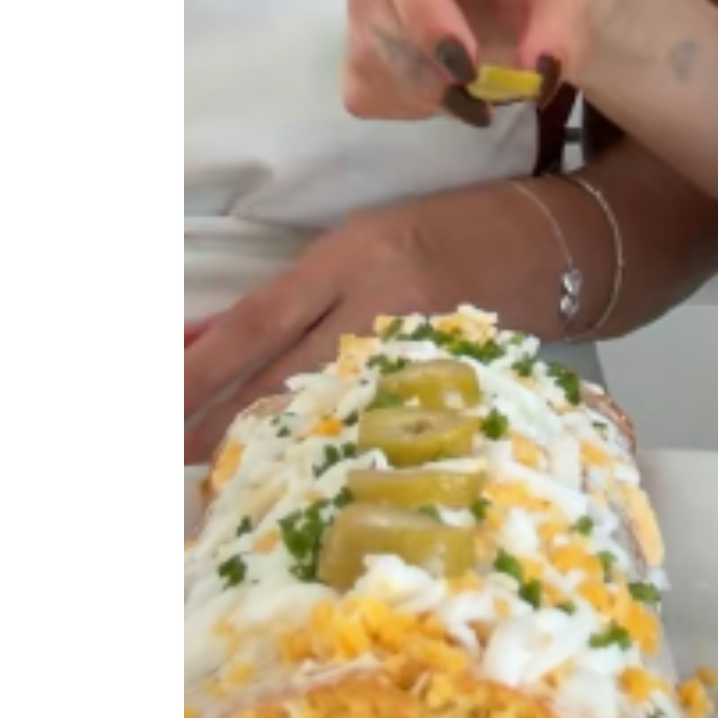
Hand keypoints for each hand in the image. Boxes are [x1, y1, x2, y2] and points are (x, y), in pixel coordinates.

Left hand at [181, 205, 468, 468]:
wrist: (555, 249)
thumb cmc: (449, 232)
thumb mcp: (357, 243)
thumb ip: (286, 298)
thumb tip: (198, 343)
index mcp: (353, 257)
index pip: (255, 323)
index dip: (196, 370)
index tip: (163, 397)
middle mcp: (381, 309)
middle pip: (279, 383)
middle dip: (215, 427)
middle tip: (178, 453)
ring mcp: (418, 362)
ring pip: (323, 421)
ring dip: (265, 452)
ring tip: (222, 481)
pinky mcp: (449, 400)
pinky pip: (373, 440)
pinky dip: (329, 461)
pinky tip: (301, 484)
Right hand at [344, 0, 609, 126]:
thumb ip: (561, 23)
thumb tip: (538, 72)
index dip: (426, 16)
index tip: (466, 67)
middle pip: (380, 9)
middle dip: (434, 67)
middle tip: (490, 94)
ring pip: (371, 50)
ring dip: (429, 90)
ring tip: (481, 91)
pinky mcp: (354, 26)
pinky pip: (365, 81)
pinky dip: (410, 101)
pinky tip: (448, 87)